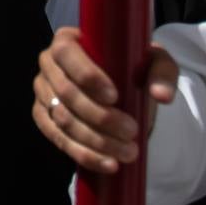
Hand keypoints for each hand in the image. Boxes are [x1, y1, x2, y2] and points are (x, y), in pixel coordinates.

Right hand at [31, 27, 178, 173]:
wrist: (123, 92)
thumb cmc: (133, 69)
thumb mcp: (154, 64)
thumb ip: (162, 74)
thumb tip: (161, 96)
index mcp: (67, 40)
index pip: (66, 53)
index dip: (86, 75)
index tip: (115, 96)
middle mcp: (48, 63)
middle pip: (66, 92)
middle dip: (100, 117)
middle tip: (131, 131)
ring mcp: (43, 92)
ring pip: (62, 119)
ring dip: (96, 140)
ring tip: (127, 152)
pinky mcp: (43, 117)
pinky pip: (57, 139)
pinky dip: (83, 154)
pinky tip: (107, 164)